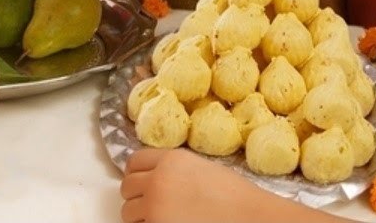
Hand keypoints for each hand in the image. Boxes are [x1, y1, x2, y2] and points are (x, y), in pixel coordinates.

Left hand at [120, 148, 259, 222]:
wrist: (249, 216)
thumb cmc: (234, 196)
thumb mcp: (201, 168)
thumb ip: (173, 169)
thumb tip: (152, 179)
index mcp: (170, 160)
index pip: (134, 162)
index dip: (136, 174)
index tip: (142, 183)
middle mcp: (157, 180)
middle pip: (126, 187)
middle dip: (136, 196)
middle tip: (151, 205)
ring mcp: (155, 207)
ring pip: (127, 212)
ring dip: (140, 217)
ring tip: (160, 219)